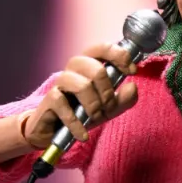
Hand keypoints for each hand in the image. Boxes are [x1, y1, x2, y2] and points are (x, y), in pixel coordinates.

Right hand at [20, 43, 138, 150]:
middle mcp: (74, 69)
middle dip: (107, 92)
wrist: (55, 133)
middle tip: (108, 107)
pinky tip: (82, 135)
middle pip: (96, 69)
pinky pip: (64, 106)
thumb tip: (132, 87)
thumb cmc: (83, 114)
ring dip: (94, 106)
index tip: (132, 71)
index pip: (102, 48)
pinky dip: (77, 124)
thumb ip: (124, 99)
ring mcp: (60, 83)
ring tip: (95, 118)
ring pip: (82, 86)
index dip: (120, 55)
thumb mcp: (109, 108)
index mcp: (89, 65)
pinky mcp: (49, 100)